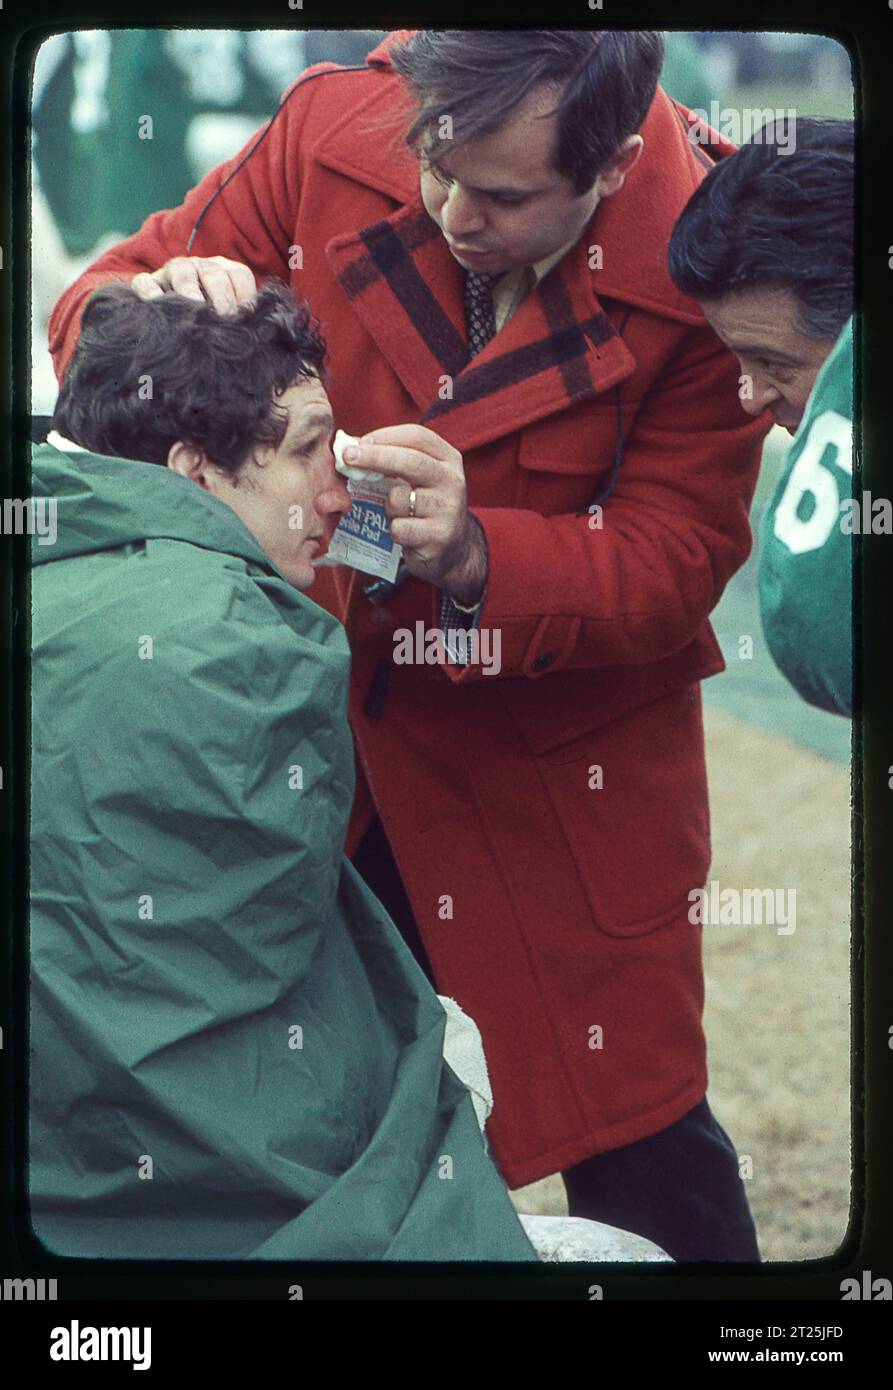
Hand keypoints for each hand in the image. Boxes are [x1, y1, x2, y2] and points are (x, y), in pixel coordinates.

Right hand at [131, 256, 256, 313]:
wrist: (170, 323)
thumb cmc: (208, 324)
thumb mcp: (228, 320)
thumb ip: (242, 322)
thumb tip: (260, 334)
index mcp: (224, 272)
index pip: (239, 275)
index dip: (244, 295)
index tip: (246, 317)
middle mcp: (200, 267)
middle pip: (213, 272)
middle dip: (221, 294)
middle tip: (224, 316)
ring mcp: (172, 273)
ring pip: (182, 272)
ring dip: (190, 290)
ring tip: (195, 309)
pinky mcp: (147, 283)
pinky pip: (145, 282)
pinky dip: (150, 293)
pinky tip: (159, 308)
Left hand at [346, 424, 487, 603]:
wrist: (453, 549)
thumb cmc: (424, 506)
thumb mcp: (416, 477)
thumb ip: (389, 459)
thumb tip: (349, 446)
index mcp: (448, 459)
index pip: (417, 437)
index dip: (385, 436)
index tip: (358, 442)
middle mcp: (452, 480)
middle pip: (410, 461)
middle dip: (374, 456)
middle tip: (347, 457)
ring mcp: (448, 509)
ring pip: (397, 498)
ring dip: (386, 506)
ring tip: (397, 513)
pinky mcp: (439, 537)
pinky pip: (398, 527)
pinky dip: (393, 530)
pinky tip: (405, 533)